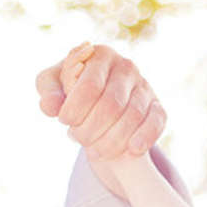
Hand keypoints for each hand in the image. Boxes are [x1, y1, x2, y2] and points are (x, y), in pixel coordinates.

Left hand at [36, 43, 165, 160]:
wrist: (98, 95)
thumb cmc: (72, 87)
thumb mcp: (53, 83)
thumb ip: (48, 91)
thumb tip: (50, 106)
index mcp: (100, 55)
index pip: (90, 86)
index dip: (75, 109)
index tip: (65, 121)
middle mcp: (126, 67)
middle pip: (111, 104)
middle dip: (91, 129)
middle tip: (77, 139)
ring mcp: (145, 86)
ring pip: (132, 117)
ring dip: (111, 141)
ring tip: (94, 151)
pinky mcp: (157, 106)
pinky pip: (156, 122)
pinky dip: (144, 138)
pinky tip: (130, 151)